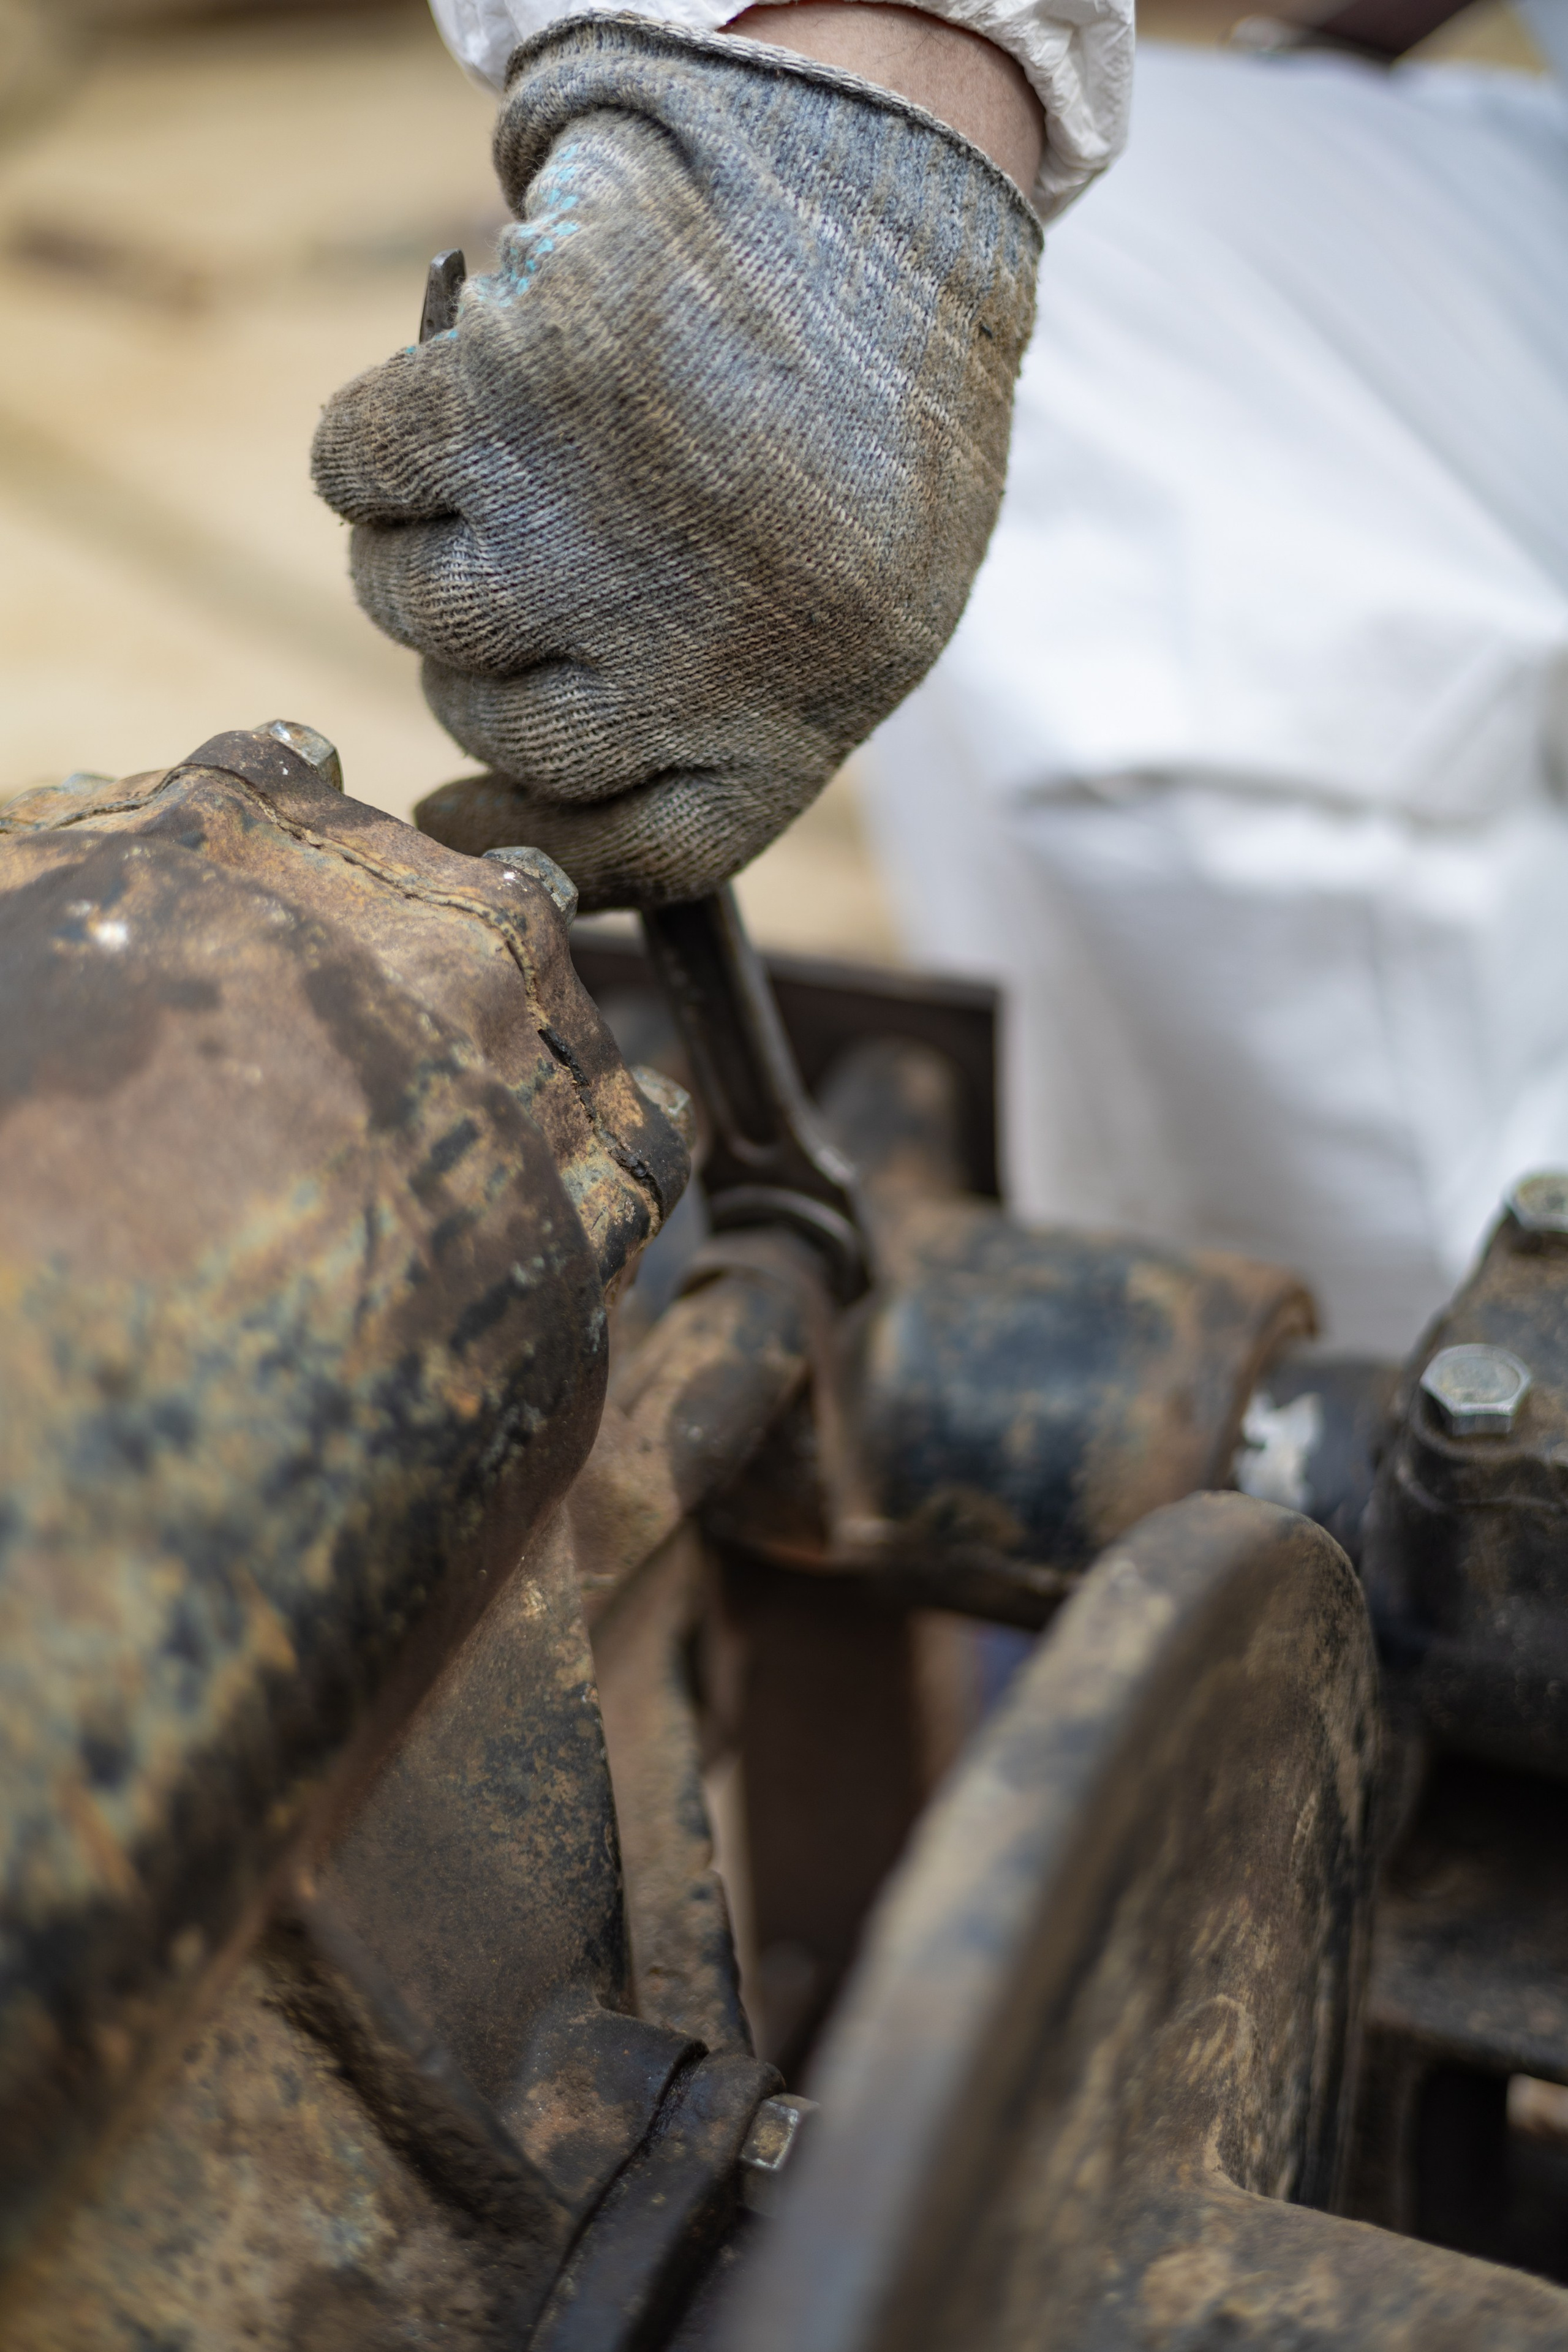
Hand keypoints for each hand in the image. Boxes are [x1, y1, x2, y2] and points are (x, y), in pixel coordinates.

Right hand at [312, 16, 1039, 907]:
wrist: (891, 183)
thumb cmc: (877, 405)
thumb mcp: (871, 594)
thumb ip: (743, 707)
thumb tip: (533, 825)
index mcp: (798, 717)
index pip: (642, 853)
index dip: (530, 845)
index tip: (456, 820)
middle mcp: (688, 659)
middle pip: (500, 728)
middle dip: (488, 656)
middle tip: (521, 560)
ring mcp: (593, 534)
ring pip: (415, 607)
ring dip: (421, 548)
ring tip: (497, 469)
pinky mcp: (511, 398)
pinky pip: (360, 470)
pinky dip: (372, 449)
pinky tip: (436, 412)